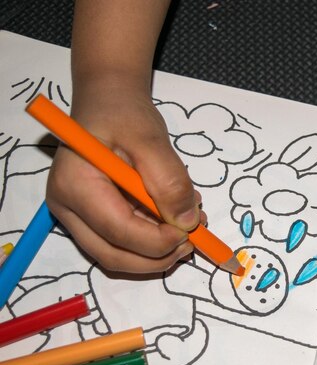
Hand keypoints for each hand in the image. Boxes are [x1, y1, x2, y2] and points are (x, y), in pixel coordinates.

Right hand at [46, 77, 204, 272]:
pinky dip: (155, 239)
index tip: (190, 231)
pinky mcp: (95, 219)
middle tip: (193, 240)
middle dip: (158, 256)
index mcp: (75, 185)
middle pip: (114, 255)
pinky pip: (125, 242)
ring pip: (121, 255)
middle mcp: (69, 208)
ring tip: (192, 224)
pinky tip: (177, 218)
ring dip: (160, 250)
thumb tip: (188, 221)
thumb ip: (169, 180)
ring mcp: (79, 217)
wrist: (109, 103)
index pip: (117, 231)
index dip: (157, 240)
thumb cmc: (122, 114)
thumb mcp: (150, 139)